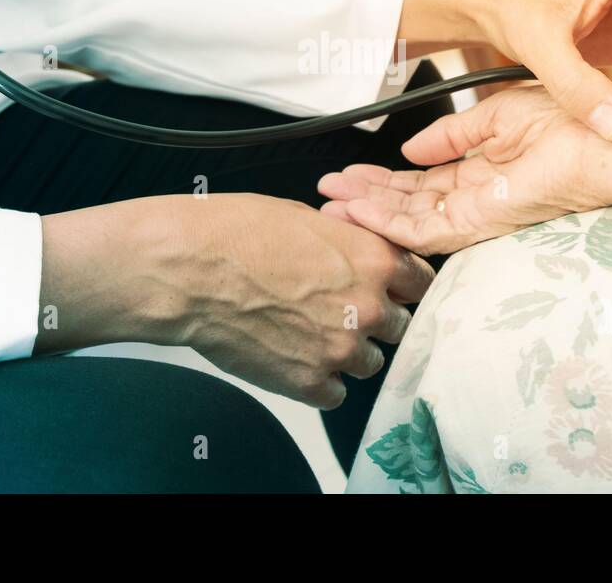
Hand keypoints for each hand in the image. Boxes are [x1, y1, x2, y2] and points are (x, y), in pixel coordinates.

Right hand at [38, 193, 433, 408]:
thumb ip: (348, 243)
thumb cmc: (236, 233)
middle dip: (375, 318)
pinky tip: (296, 357)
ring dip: (348, 350)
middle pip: (399, 325)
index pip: (421, 281)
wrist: (190, 270)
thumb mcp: (307, 218)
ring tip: (310, 332)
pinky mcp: (310, 383)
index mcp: (374, 260)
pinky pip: (336, 394)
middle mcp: (368, 307)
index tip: (389, 289)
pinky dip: (320, 380)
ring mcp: (341, 349)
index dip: (403, 285)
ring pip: (370, 363)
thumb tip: (358, 254)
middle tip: (341, 310)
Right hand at [319, 85, 606, 254]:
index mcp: (484, 174)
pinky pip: (429, 230)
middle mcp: (478, 198)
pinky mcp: (486, 221)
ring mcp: (480, 213)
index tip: (348, 176)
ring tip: (333, 206)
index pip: (421, 186)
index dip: (382, 182)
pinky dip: (390, 222)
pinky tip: (362, 212)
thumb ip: (453, 135)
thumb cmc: (574, 121)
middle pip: (409, 206)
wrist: (607, 136)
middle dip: (365, 200)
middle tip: (327, 195)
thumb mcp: (498, 115)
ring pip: (411, 224)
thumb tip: (412, 149)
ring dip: (368, 214)